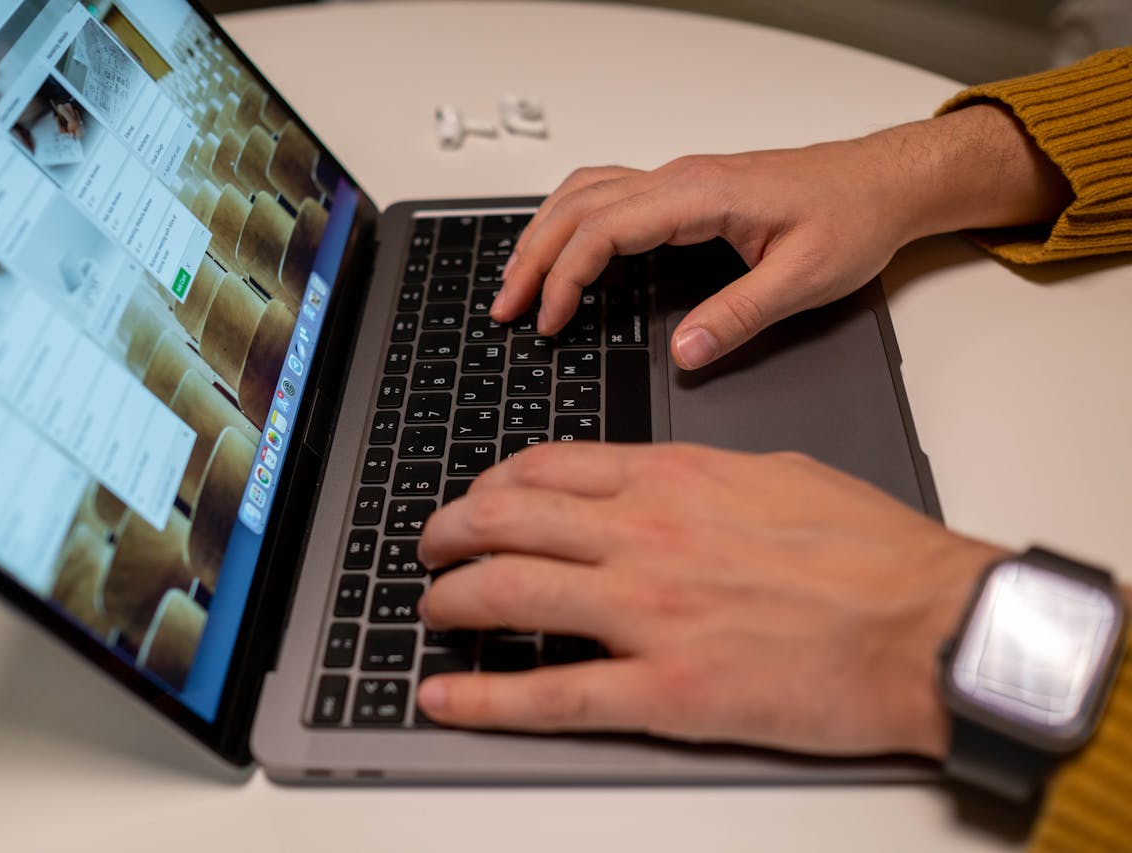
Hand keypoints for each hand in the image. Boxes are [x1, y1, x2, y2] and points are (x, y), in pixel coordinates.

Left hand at [416, 442, 1007, 757]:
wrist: (933, 625)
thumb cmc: (872, 552)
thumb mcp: (776, 475)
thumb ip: (699, 478)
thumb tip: (653, 483)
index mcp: (673, 479)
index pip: (546, 468)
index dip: (491, 484)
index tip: (477, 500)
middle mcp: (644, 536)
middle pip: (506, 521)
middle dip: (449, 533)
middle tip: (430, 550)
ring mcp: (648, 613)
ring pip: (510, 593)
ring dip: (451, 599)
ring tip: (431, 609)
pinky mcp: (666, 690)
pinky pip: (551, 693)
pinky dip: (486, 697)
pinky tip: (447, 696)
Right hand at [495, 106, 1070, 368]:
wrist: (884, 182)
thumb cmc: (852, 218)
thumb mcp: (805, 279)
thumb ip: (739, 317)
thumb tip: (685, 353)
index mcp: (703, 195)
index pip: (605, 230)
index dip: (566, 276)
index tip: (550, 320)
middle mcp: (682, 179)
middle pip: (578, 206)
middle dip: (533, 257)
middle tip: (506, 307)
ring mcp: (680, 179)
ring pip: (585, 192)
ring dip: (543, 234)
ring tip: (519, 283)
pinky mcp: (685, 189)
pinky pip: (606, 193)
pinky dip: (570, 222)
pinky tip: (562, 249)